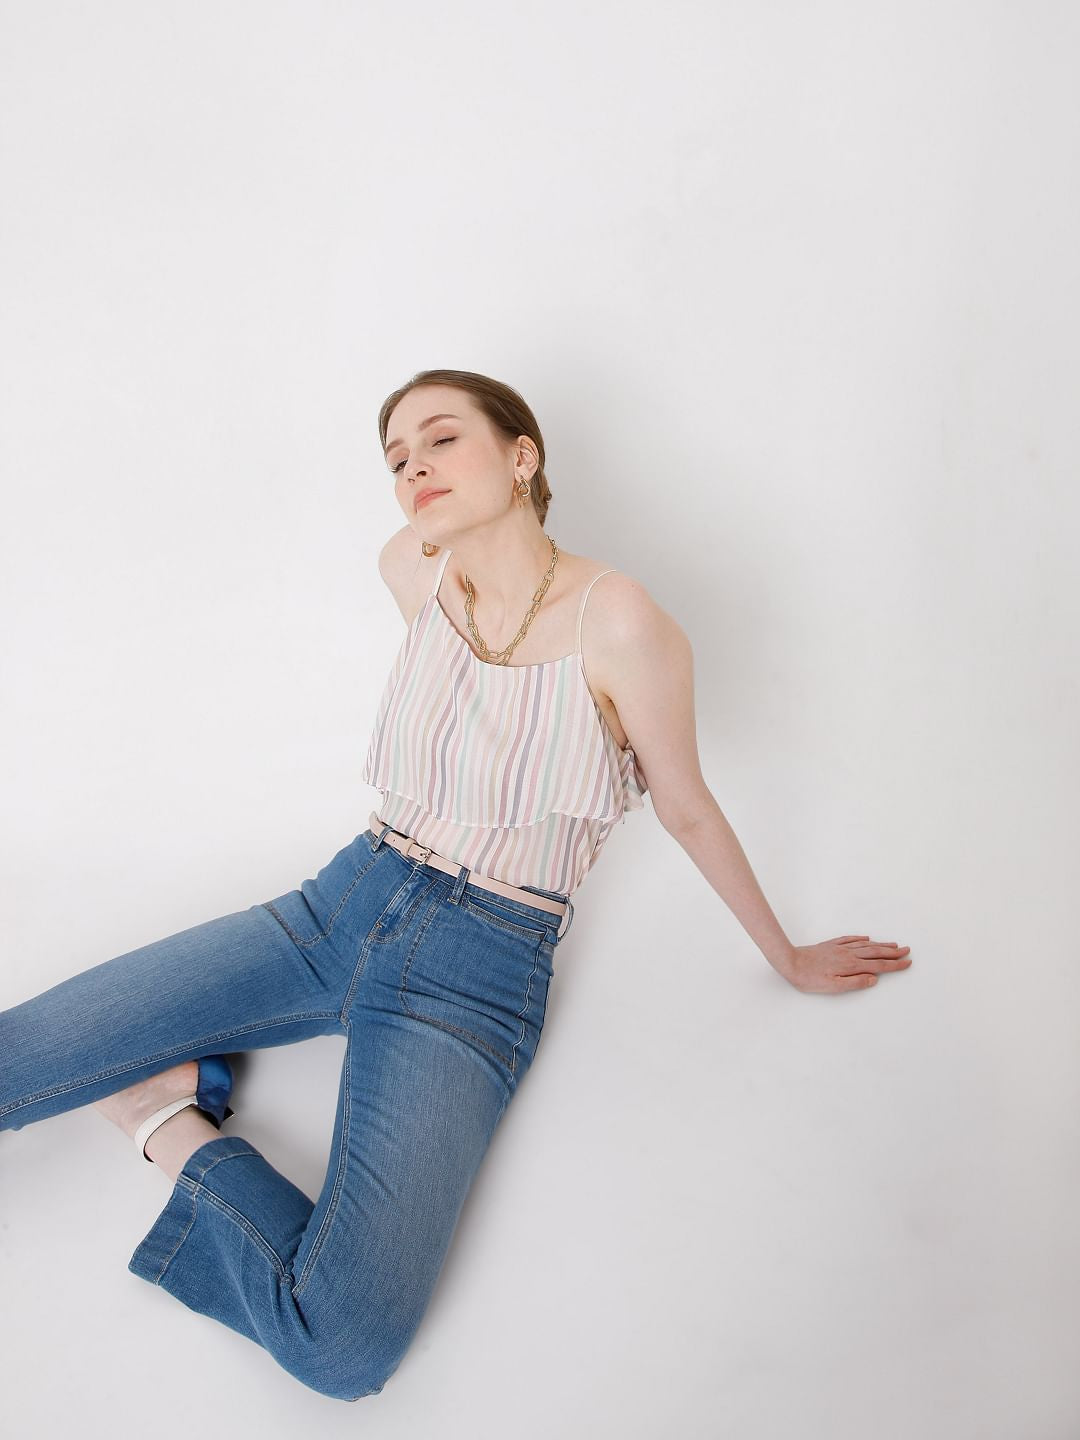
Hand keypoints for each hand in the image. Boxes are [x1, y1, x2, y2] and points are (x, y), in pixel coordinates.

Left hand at [774, 935, 911, 994]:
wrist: (790, 962)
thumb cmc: (809, 978)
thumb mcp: (833, 987)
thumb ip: (855, 983)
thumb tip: (874, 979)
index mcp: (851, 966)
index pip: (878, 966)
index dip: (894, 965)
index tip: (907, 963)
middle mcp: (848, 955)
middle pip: (875, 953)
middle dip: (893, 953)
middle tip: (907, 951)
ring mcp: (839, 948)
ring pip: (865, 945)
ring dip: (880, 945)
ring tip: (893, 945)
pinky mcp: (830, 945)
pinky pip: (850, 939)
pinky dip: (861, 939)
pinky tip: (866, 938)